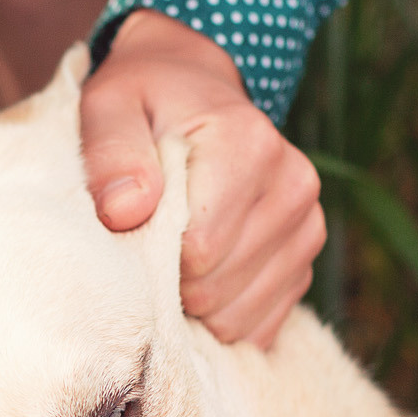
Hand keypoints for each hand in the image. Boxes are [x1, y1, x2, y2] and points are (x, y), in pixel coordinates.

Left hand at [80, 10, 325, 344]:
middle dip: (170, 282)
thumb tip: (124, 212)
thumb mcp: (110, 107)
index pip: (198, 249)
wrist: (194, 90)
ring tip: (174, 256)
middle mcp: (294, 185)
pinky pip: (259, 326)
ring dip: (194, 305)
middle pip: (216, 288)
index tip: (132, 229)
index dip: (152, 256)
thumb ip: (111, 154)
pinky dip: (220, 317)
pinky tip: (201, 278)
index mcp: (249, 145)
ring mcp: (308, 224)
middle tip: (148, 242)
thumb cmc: (146, 103)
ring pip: (237, 316)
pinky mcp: (305, 255)